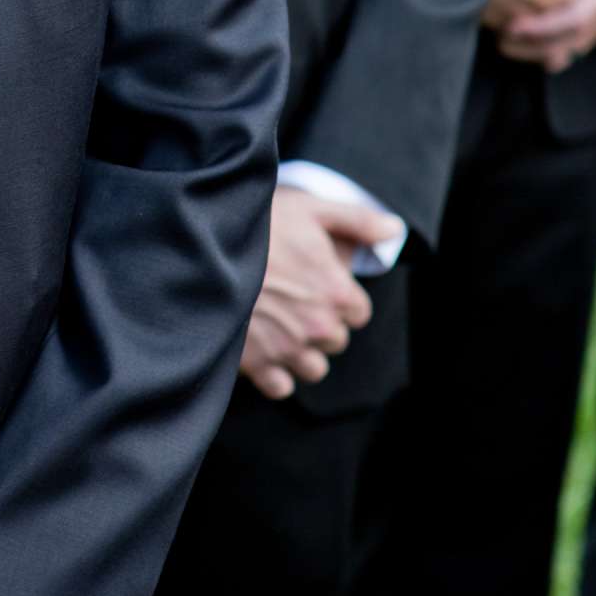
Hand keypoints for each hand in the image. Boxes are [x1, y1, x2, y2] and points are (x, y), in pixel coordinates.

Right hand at [240, 187, 394, 401]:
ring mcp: (287, 348)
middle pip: (336, 340)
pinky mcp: (257, 364)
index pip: (358, 313)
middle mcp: (318, 327)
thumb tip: (394, 230)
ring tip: (279, 327)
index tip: (318, 285)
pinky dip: (275, 373)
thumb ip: (358, 221)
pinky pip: (281, 386)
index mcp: (337, 293)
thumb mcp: (312, 209)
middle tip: (294, 301)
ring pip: (313, 368)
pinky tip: (262, 348)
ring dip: (301, 351)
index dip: (340, 298)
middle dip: (321, 324)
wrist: (201, 250)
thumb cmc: (259, 225)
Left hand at [497, 0, 595, 71]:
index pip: (577, 16)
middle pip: (573, 38)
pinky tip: (526, 49)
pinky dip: (554, 49)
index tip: (512, 25)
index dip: (544, 26)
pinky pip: (580, 42)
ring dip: (540, 50)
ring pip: (577, 45)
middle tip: (500, 39)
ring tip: (505, 45)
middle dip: (535, 44)